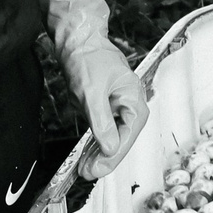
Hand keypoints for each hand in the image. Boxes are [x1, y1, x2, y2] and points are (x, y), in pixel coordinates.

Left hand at [39, 0, 149, 179]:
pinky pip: (106, 129)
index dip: (110, 157)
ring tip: (86, 168)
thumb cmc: (87, 58)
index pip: (127, 137)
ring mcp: (120, 106)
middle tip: (87, 173)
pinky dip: (97, 142)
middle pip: (123, 140)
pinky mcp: (108, 106)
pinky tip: (88, 153)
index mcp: (134, 101)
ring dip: (101, 153)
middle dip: (106, 159)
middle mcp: (132, 105)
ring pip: (115, 137)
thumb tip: (109, 147)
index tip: (94, 170)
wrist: (77, 39)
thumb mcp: (91, 92)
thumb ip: (101, 122)